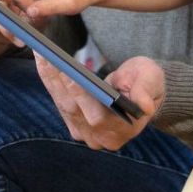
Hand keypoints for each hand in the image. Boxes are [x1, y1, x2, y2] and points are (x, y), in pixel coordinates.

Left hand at [35, 54, 163, 150]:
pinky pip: (59, 101)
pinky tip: (44, 61)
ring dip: (50, 79)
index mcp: (121, 131)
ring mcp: (85, 133)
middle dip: (58, 82)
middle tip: (46, 56)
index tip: (68, 73)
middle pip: (74, 110)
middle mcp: (100, 138)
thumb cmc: (146, 82)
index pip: (96, 117)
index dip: (81, 96)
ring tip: (41, 54)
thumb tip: (144, 106)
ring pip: (63, 105)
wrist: (140, 91)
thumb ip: (145, 92)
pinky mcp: (74, 123)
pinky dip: (51, 81)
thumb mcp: (151, 80)